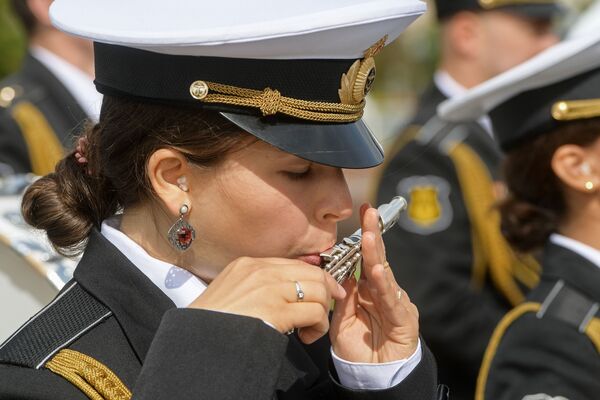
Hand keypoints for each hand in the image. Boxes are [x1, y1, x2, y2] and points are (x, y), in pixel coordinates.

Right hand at [188, 257, 345, 343]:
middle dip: (326, 293)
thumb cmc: (212, 319)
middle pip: (312, 274)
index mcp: (250, 264)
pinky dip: (318, 326)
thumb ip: (257, 282)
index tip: (327, 290)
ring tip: (310, 328)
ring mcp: (269, 289)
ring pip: (318, 291)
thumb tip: (286, 286)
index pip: (297, 264)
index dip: (317, 277)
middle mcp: (261, 271)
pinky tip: (306, 336)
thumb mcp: (231, 287)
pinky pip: (314, 312)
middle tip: (321, 312)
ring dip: (322, 312)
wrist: (196, 336)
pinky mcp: (276, 311)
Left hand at [329, 204, 419, 362]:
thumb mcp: (342, 319)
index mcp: (369, 289)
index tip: (362, 213)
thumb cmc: (359, 349)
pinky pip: (391, 300)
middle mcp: (384, 292)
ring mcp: (395, 304)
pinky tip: (378, 270)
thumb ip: (344, 296)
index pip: (366, 258)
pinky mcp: (404, 320)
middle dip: (373, 234)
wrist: (373, 378)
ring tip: (368, 236)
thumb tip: (344, 272)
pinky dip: (384, 285)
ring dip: (375, 255)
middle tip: (369, 212)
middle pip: (378, 258)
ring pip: (384, 275)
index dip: (363, 237)